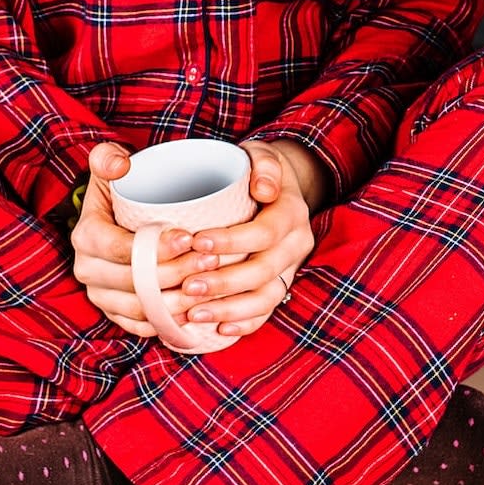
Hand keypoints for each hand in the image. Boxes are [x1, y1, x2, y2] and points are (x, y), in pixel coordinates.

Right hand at [69, 142, 214, 337]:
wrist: (120, 215)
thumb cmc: (122, 187)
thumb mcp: (109, 163)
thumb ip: (109, 157)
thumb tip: (121, 166)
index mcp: (86, 236)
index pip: (121, 250)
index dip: (156, 248)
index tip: (189, 237)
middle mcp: (88, 270)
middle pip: (134, 283)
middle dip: (175, 274)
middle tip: (210, 259)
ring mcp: (101, 295)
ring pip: (140, 309)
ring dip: (177, 301)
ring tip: (209, 282)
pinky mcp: (116, 313)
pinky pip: (142, 326)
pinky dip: (169, 322)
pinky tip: (197, 309)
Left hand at [177, 140, 319, 338]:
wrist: (279, 187)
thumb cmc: (256, 170)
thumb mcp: (262, 154)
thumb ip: (263, 165)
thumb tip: (263, 189)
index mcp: (292, 212)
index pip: (265, 233)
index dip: (232, 241)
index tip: (197, 242)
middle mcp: (296, 244)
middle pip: (263, 271)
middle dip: (224, 283)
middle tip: (187, 287)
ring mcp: (290, 268)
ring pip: (266, 298)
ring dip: (229, 310)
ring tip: (194, 314)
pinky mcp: (281, 284)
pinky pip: (267, 311)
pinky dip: (244, 323)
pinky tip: (218, 330)